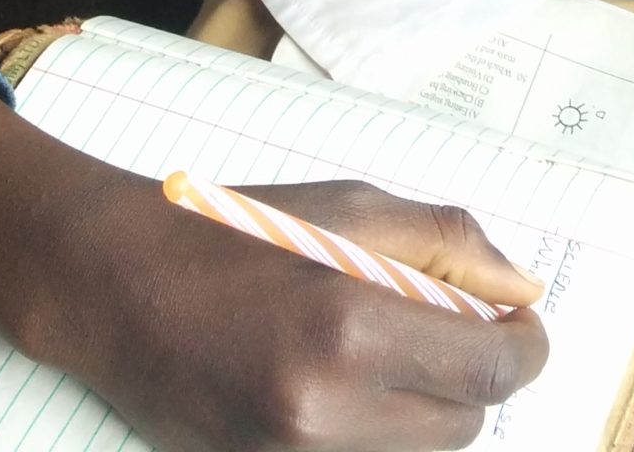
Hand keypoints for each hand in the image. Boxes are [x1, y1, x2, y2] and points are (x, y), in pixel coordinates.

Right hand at [0, 68, 548, 451]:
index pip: (493, 371)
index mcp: (352, 327)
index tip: (519, 324)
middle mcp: (326, 407)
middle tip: (456, 329)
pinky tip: (350, 380)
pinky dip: (375, 428)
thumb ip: (449, 246)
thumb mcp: (351, 206)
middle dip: (476, 376)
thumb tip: (523, 288)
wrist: (109, 283)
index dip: (525, 348)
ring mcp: (291, 451)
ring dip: (429, 406)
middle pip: (465, 424)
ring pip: (418, 450)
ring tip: (395, 349)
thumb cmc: (232, 231)